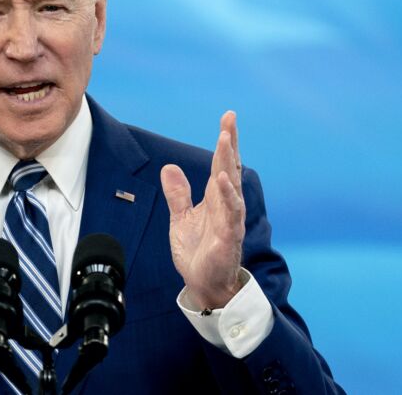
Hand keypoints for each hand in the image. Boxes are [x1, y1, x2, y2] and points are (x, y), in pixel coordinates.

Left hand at [161, 111, 245, 308]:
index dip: (225, 141)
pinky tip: (224, 180)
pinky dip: (228, 196)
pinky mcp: (228, 237)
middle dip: (229, 143)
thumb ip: (178, 194)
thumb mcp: (180, 218)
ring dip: (229, 163)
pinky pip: (231, 213)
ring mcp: (229, 219)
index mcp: (215, 198)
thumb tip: (169, 167)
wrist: (203, 284)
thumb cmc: (197, 252)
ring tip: (225, 141)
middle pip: (229, 168)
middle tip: (229, 119)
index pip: (221, 164)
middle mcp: (225, 204)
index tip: (228, 117)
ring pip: (232, 186)